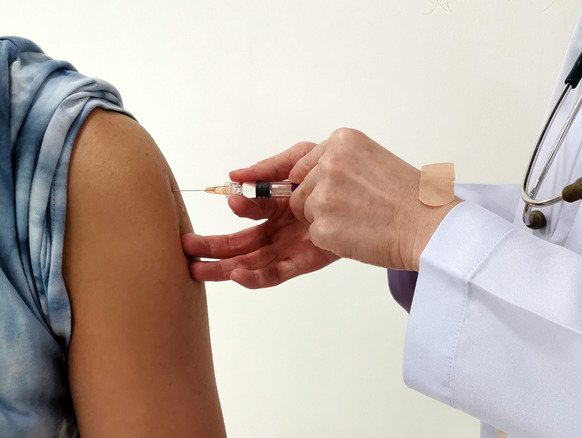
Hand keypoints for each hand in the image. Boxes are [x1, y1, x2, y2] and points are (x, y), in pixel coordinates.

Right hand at [182, 142, 339, 288]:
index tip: (228, 200)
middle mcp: (283, 227)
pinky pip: (277, 272)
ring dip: (224, 265)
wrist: (390, 203)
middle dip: (213, 246)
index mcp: (281, 204)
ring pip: (252, 260)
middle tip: (185, 248)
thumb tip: (235, 176)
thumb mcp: (307, 159)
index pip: (250, 209)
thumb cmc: (349, 176)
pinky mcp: (307, 262)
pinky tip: (237, 274)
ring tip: (197, 269)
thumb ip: (272, 167)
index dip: (237, 207)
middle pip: (242, 241)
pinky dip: (256, 276)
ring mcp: (293, 246)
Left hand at [286, 128, 459, 270]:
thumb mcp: (375, 160)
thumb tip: (311, 177)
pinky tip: (361, 234)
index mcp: (343, 142)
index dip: (313, 182)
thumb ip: (342, 163)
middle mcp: (330, 164)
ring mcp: (324, 196)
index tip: (322, 189)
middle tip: (356, 210)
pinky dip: (334, 241)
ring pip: (307, 213)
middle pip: (303, 190)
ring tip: (362, 221)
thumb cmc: (412, 198)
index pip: (304, 164)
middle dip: (321, 203)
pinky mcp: (323, 227)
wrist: (430, 226)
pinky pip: (316, 236)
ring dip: (327, 221)